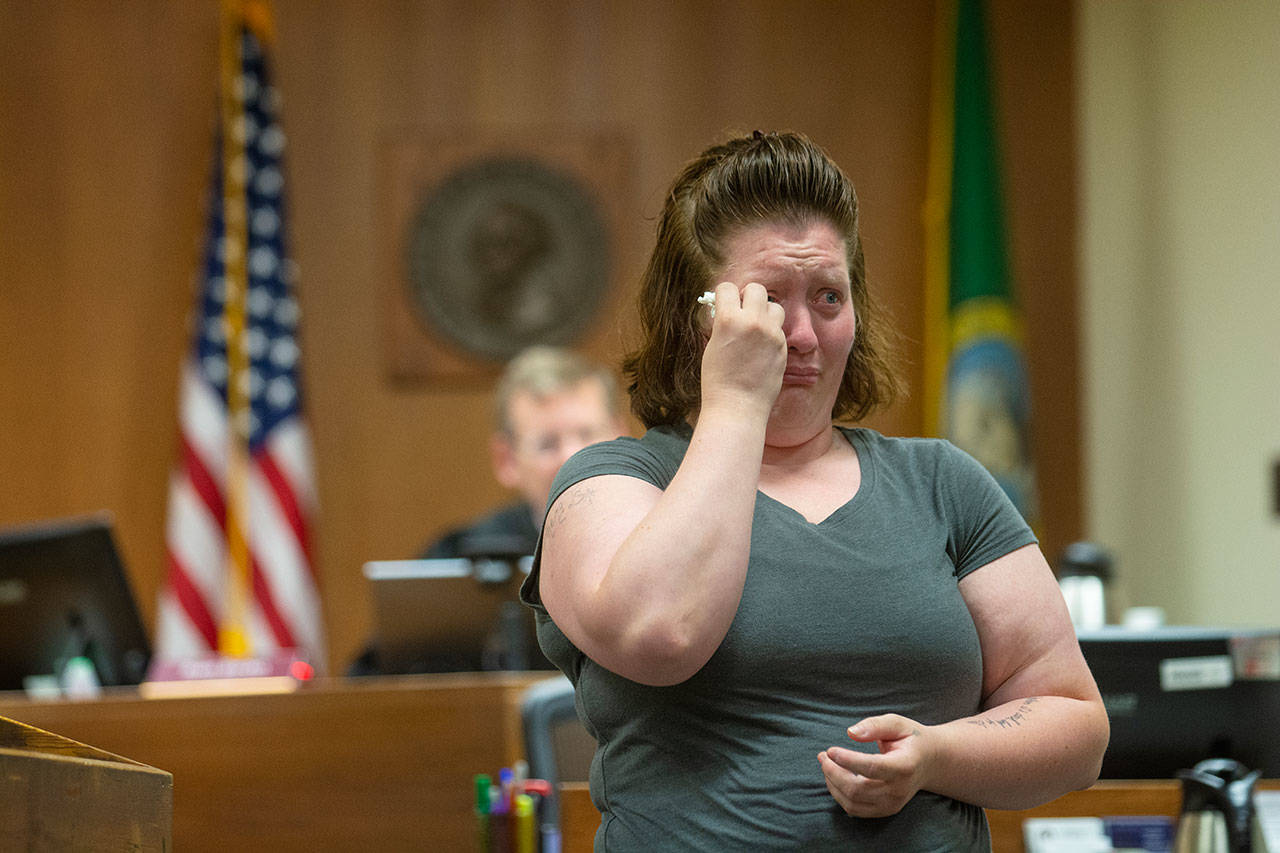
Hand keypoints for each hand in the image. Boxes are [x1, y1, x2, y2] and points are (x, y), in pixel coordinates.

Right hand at [699, 281, 785, 417]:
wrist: (738, 407)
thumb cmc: (718, 380)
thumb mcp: (713, 346)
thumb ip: (722, 324)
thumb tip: (726, 310)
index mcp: (729, 320)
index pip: (728, 288)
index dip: (724, 295)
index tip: (723, 303)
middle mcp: (753, 322)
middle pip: (756, 289)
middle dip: (747, 296)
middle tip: (742, 310)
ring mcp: (771, 334)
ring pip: (774, 306)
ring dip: (764, 311)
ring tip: (755, 327)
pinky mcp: (782, 347)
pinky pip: (778, 328)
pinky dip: (770, 332)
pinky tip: (761, 348)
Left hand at [817, 714, 932, 817]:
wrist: (929, 762)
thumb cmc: (910, 739)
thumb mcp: (896, 723)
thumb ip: (874, 725)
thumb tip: (850, 733)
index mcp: (905, 766)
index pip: (872, 768)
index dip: (847, 760)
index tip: (830, 750)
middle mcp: (899, 790)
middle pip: (858, 788)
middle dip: (833, 772)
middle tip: (823, 755)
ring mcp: (892, 804)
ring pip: (853, 802)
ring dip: (833, 784)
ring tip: (826, 764)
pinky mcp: (885, 810)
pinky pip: (855, 809)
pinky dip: (839, 795)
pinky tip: (835, 777)